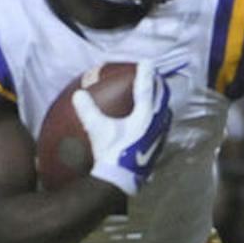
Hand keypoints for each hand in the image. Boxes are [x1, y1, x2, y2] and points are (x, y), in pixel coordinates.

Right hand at [78, 61, 175, 195]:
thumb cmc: (111, 153)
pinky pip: (163, 128)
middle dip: (159, 86)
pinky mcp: (159, 149)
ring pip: (166, 114)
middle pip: (161, 98)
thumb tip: (78, 94)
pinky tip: (154, 126)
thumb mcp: (97, 129)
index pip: (145, 88)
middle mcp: (156, 123)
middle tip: (155, 78)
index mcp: (144, 115)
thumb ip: (87, 110)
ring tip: (158, 99)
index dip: (145, 73)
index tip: (148, 62)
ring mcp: (160, 137)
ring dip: (162, 103)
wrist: (121, 180)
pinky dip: (160, 120)